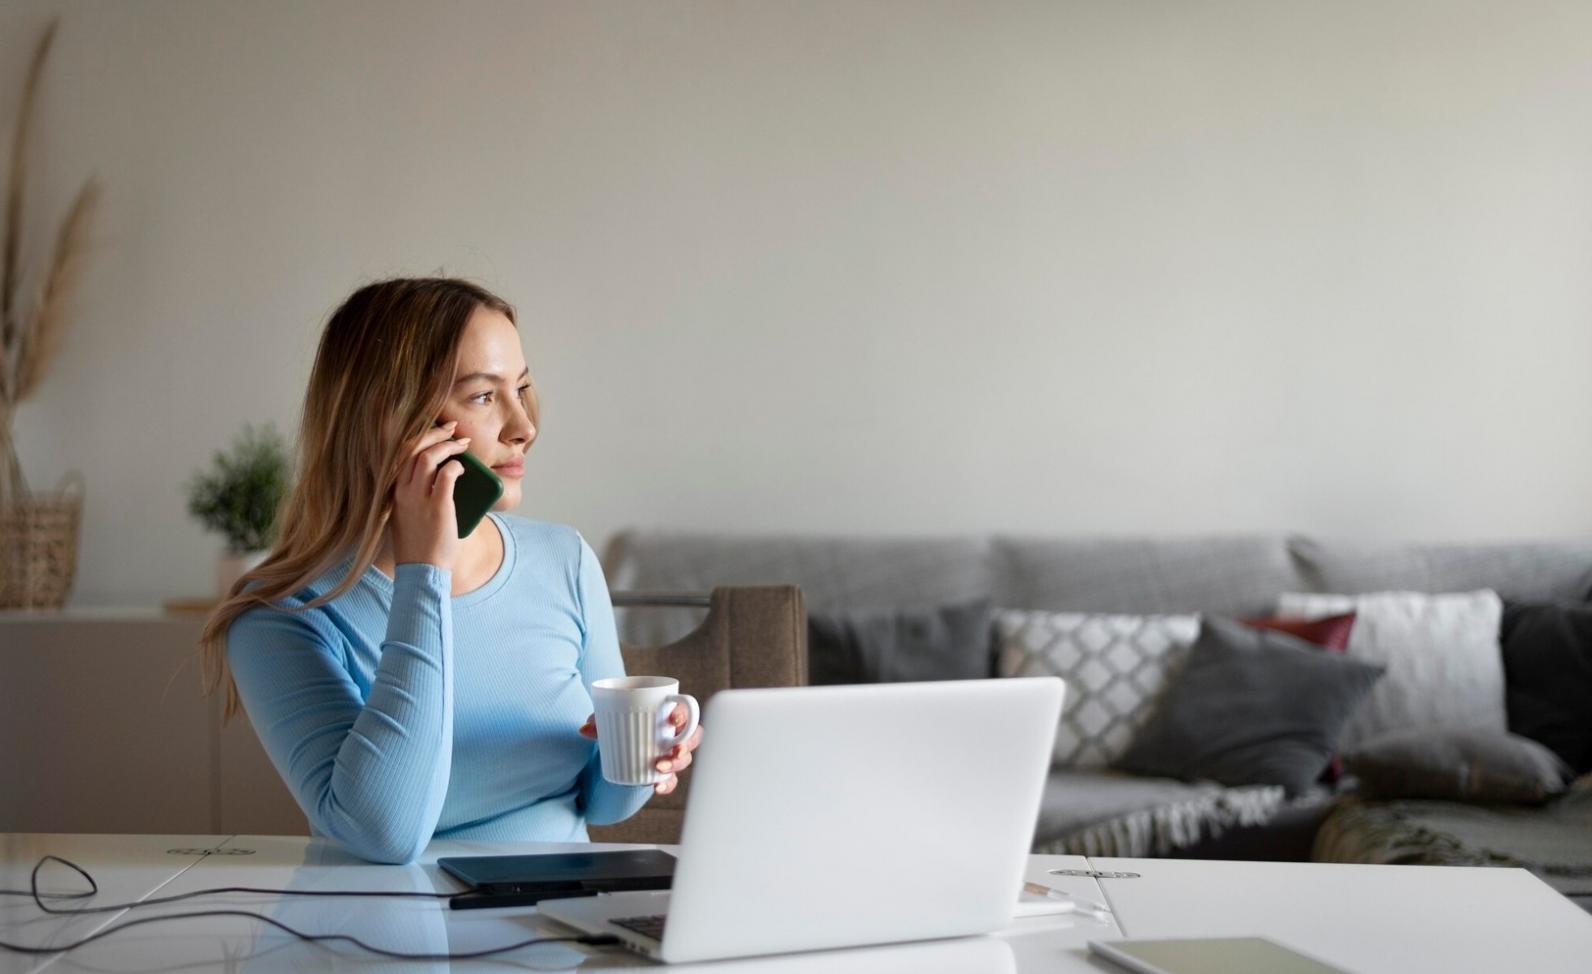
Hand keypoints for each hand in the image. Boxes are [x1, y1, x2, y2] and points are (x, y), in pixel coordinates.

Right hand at [389, 421, 471, 570]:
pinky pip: (447, 475)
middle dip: (434, 433)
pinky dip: (456, 466)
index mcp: (393, 491)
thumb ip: (417, 495)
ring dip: (447, 446)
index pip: (400, 453)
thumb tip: (442, 475)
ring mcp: (418, 499)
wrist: (421, 570)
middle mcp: (402, 492)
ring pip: (427, 457)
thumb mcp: (408, 514)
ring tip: (461, 445)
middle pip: (412, 448)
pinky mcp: (437, 507)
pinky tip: (463, 468)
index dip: (418, 437)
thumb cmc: (419, 544)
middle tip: (452, 428)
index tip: (436, 431)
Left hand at [579, 704, 703, 795]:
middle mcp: (674, 733)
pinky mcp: (663, 771)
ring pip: (684, 759)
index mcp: (666, 713)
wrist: (615, 745)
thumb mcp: (609, 719)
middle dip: (687, 744)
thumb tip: (585, 729)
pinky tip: (657, 787)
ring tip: (660, 766)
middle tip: (675, 749)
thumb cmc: (618, 723)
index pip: (686, 711)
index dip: (685, 714)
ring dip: (676, 764)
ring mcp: (670, 753)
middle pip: (692, 737)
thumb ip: (598, 721)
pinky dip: (666, 784)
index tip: (673, 719)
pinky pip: (672, 779)